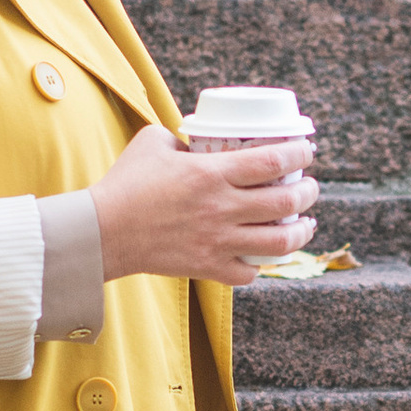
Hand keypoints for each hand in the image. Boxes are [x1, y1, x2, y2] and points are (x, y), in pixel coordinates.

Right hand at [89, 126, 317, 289]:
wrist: (101, 232)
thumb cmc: (125, 183)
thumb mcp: (153, 142)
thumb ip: (182, 138)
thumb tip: (198, 138)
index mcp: (211, 173)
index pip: (273, 160)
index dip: (300, 153)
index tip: (307, 150)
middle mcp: (221, 208)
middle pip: (286, 202)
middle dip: (309, 192)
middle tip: (310, 186)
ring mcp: (217, 241)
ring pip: (280, 244)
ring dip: (301, 232)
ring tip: (306, 224)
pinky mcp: (206, 267)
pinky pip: (248, 273)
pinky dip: (261, 265)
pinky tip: (263, 256)